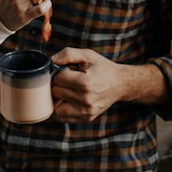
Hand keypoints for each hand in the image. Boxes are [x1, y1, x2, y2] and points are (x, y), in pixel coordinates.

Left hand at [48, 48, 163, 122]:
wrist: (120, 83)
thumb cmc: (102, 68)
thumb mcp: (88, 55)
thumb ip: (68, 54)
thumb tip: (51, 61)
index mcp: (85, 83)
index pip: (58, 78)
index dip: (61, 72)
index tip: (69, 71)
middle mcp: (86, 100)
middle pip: (56, 92)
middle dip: (60, 85)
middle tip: (70, 80)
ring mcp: (86, 111)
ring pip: (57, 107)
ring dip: (60, 98)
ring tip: (69, 91)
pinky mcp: (87, 118)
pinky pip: (64, 117)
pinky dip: (64, 109)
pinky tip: (72, 100)